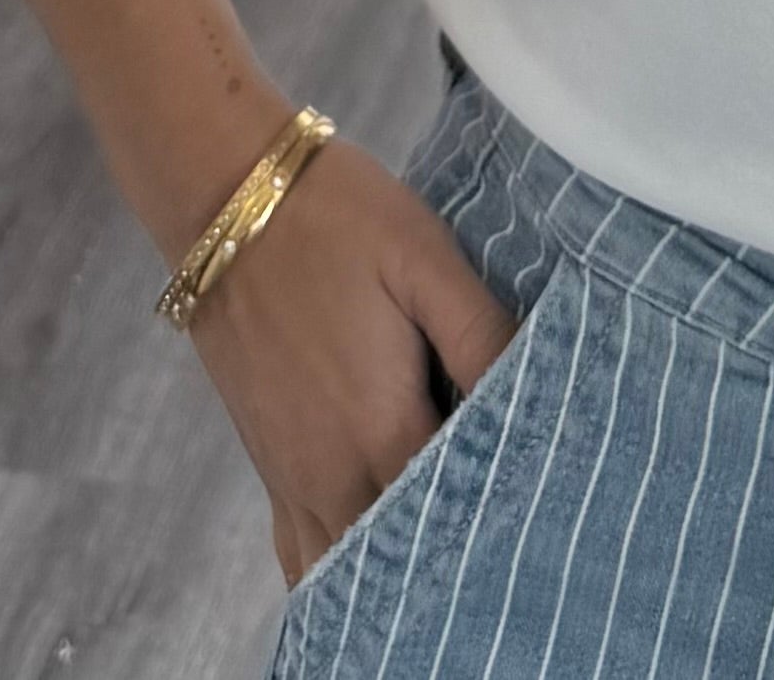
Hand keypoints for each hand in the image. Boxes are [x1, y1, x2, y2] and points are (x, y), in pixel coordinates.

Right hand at [183, 132, 525, 588]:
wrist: (225, 198)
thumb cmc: (337, 220)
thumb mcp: (424, 257)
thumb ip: (481, 334)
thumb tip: (542, 396)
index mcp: (384, 430)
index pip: (462, 515)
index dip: (508, 515)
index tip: (547, 507)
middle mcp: (335, 476)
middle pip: (406, 559)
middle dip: (458, 556)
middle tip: (513, 540)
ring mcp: (293, 478)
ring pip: (347, 573)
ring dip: (396, 576)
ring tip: (453, 562)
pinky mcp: (267, 466)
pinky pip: (299, 554)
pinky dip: (335, 575)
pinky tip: (370, 574)